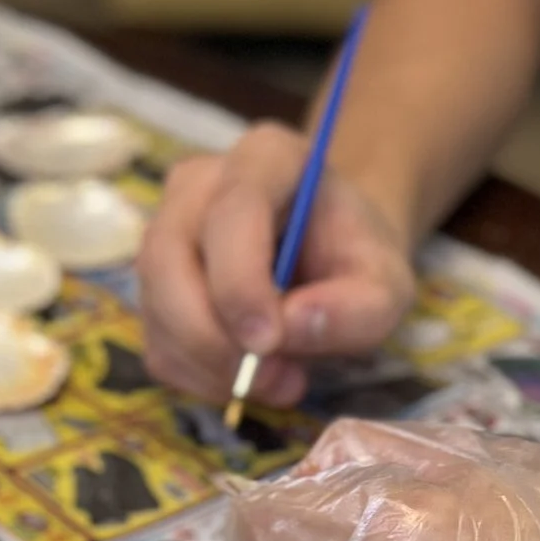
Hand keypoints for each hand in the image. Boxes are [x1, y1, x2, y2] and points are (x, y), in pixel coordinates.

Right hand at [139, 123, 416, 405]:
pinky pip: (157, 343)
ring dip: (209, 364)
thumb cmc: (355, 261)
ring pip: (155, 305)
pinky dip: (199, 377)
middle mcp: (199, 185)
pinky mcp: (153, 288)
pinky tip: (249, 378)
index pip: (231, 209)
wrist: (331, 263)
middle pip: (168, 256)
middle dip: (209, 334)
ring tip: (277, 382)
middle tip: (270, 378)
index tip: (267, 342)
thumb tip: (294, 326)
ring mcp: (165, 232)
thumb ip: (359, 307)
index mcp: (265, 158)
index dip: (238, 281)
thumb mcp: (386, 286)